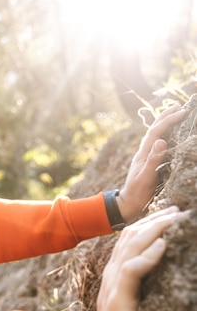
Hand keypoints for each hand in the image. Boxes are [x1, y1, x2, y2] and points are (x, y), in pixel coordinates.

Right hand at [96, 206, 185, 310]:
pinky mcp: (120, 298)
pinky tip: (163, 245)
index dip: (149, 222)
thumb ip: (139, 280)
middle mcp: (112, 272)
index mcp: (115, 272)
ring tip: (174, 220)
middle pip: (131, 236)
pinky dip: (148, 255)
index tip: (171, 214)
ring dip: (155, 230)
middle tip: (178, 210)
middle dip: (156, 221)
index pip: (129, 238)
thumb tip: (160, 264)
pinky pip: (132, 270)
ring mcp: (114, 284)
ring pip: (132, 247)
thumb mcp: (134, 298)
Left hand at [117, 105, 185, 223]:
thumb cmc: (138, 193)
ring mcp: (146, 157)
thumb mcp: (146, 177)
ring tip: (177, 114)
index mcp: (142, 154)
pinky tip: (172, 134)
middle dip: (165, 117)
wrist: (129, 204)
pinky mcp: (150, 163)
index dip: (167, 121)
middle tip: (179, 106)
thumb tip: (161, 140)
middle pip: (154, 130)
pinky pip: (158, 144)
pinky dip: (166, 135)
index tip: (181, 112)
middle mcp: (144, 153)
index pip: (155, 132)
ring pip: (156, 136)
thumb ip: (153, 159)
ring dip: (165, 124)